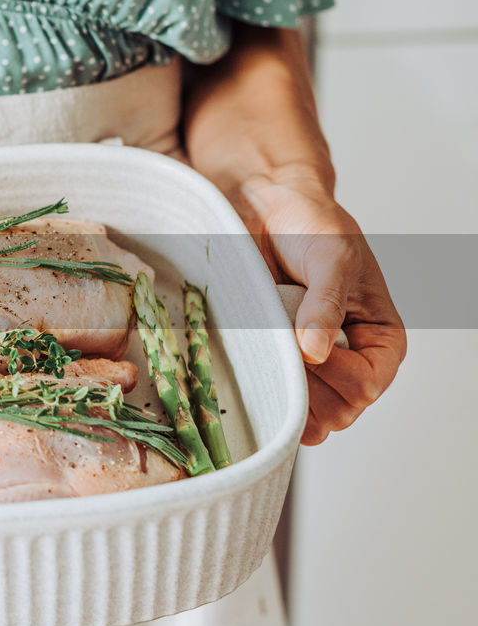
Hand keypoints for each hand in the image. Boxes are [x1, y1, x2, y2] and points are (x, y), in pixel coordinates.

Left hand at [237, 172, 406, 444]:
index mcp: (380, 340)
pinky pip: (269, 400)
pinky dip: (256, 389)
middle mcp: (349, 361)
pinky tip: (246, 359)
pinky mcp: (273, 363)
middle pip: (335, 412)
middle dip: (305, 385)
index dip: (336, 377)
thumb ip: (326, 304)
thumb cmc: (310, 226)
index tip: (307, 346)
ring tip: (263, 345)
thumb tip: (316, 352)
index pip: (366, 387)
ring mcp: (309, 368)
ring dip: (279, 389)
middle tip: (279, 343)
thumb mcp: (330, 258)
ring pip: (302, 415)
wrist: (266, 210)